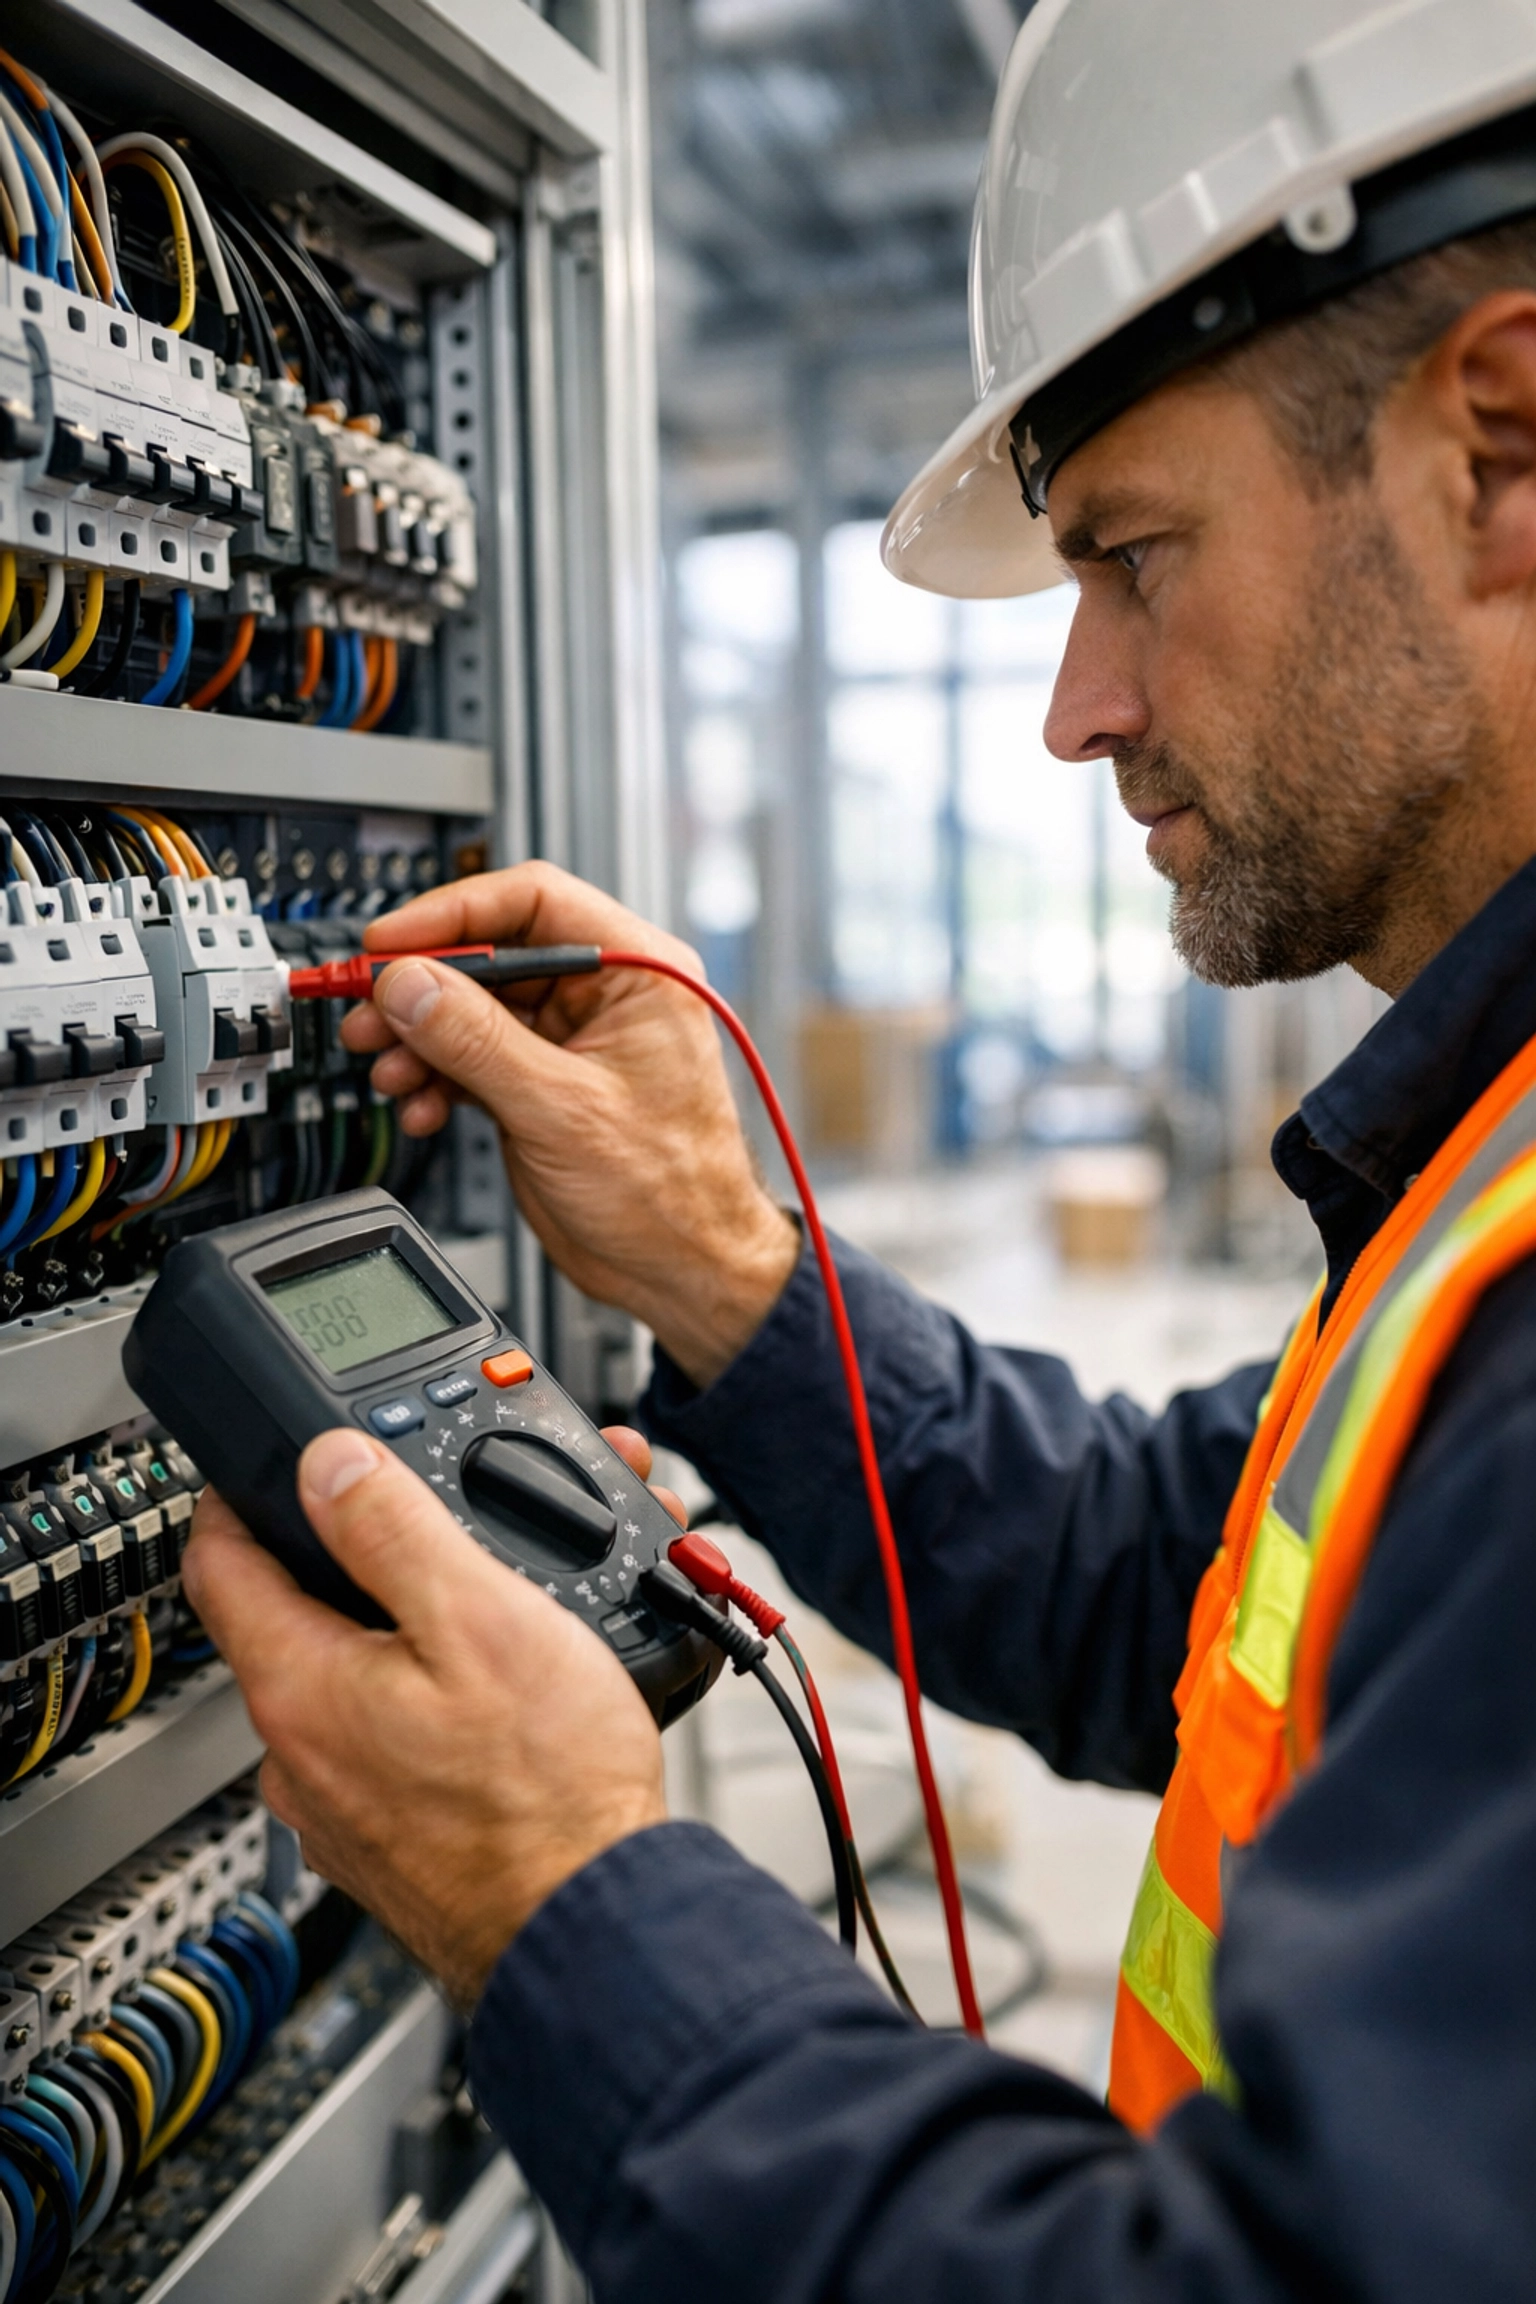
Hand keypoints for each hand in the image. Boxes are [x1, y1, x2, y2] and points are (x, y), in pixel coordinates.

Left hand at [182, 1424, 679, 2006]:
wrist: (591, 1927)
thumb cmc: (546, 1791)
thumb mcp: (479, 1616)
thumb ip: (393, 1529)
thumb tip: (328, 1465)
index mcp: (298, 1684)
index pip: (218, 1559)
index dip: (244, 1490)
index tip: (275, 1460)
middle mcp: (300, 1754)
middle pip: (297, 1615)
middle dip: (368, 1553)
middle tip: (431, 1517)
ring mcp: (344, 1806)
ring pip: (360, 1679)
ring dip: (417, 1627)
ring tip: (502, 1599)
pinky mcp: (394, 1841)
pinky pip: (395, 1741)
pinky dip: (437, 1697)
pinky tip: (507, 1690)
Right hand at [339, 863, 799, 1388]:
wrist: (680, 1269)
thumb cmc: (671, 1192)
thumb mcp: (562, 1109)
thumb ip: (478, 1042)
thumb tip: (411, 984)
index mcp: (639, 973)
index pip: (533, 900)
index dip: (453, 914)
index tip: (392, 942)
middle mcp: (604, 995)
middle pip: (490, 956)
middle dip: (422, 986)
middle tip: (368, 1010)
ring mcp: (570, 1040)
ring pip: (470, 1009)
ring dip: (419, 1037)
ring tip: (387, 1066)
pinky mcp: (542, 1083)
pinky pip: (470, 1058)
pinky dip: (435, 1078)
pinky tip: (419, 1104)